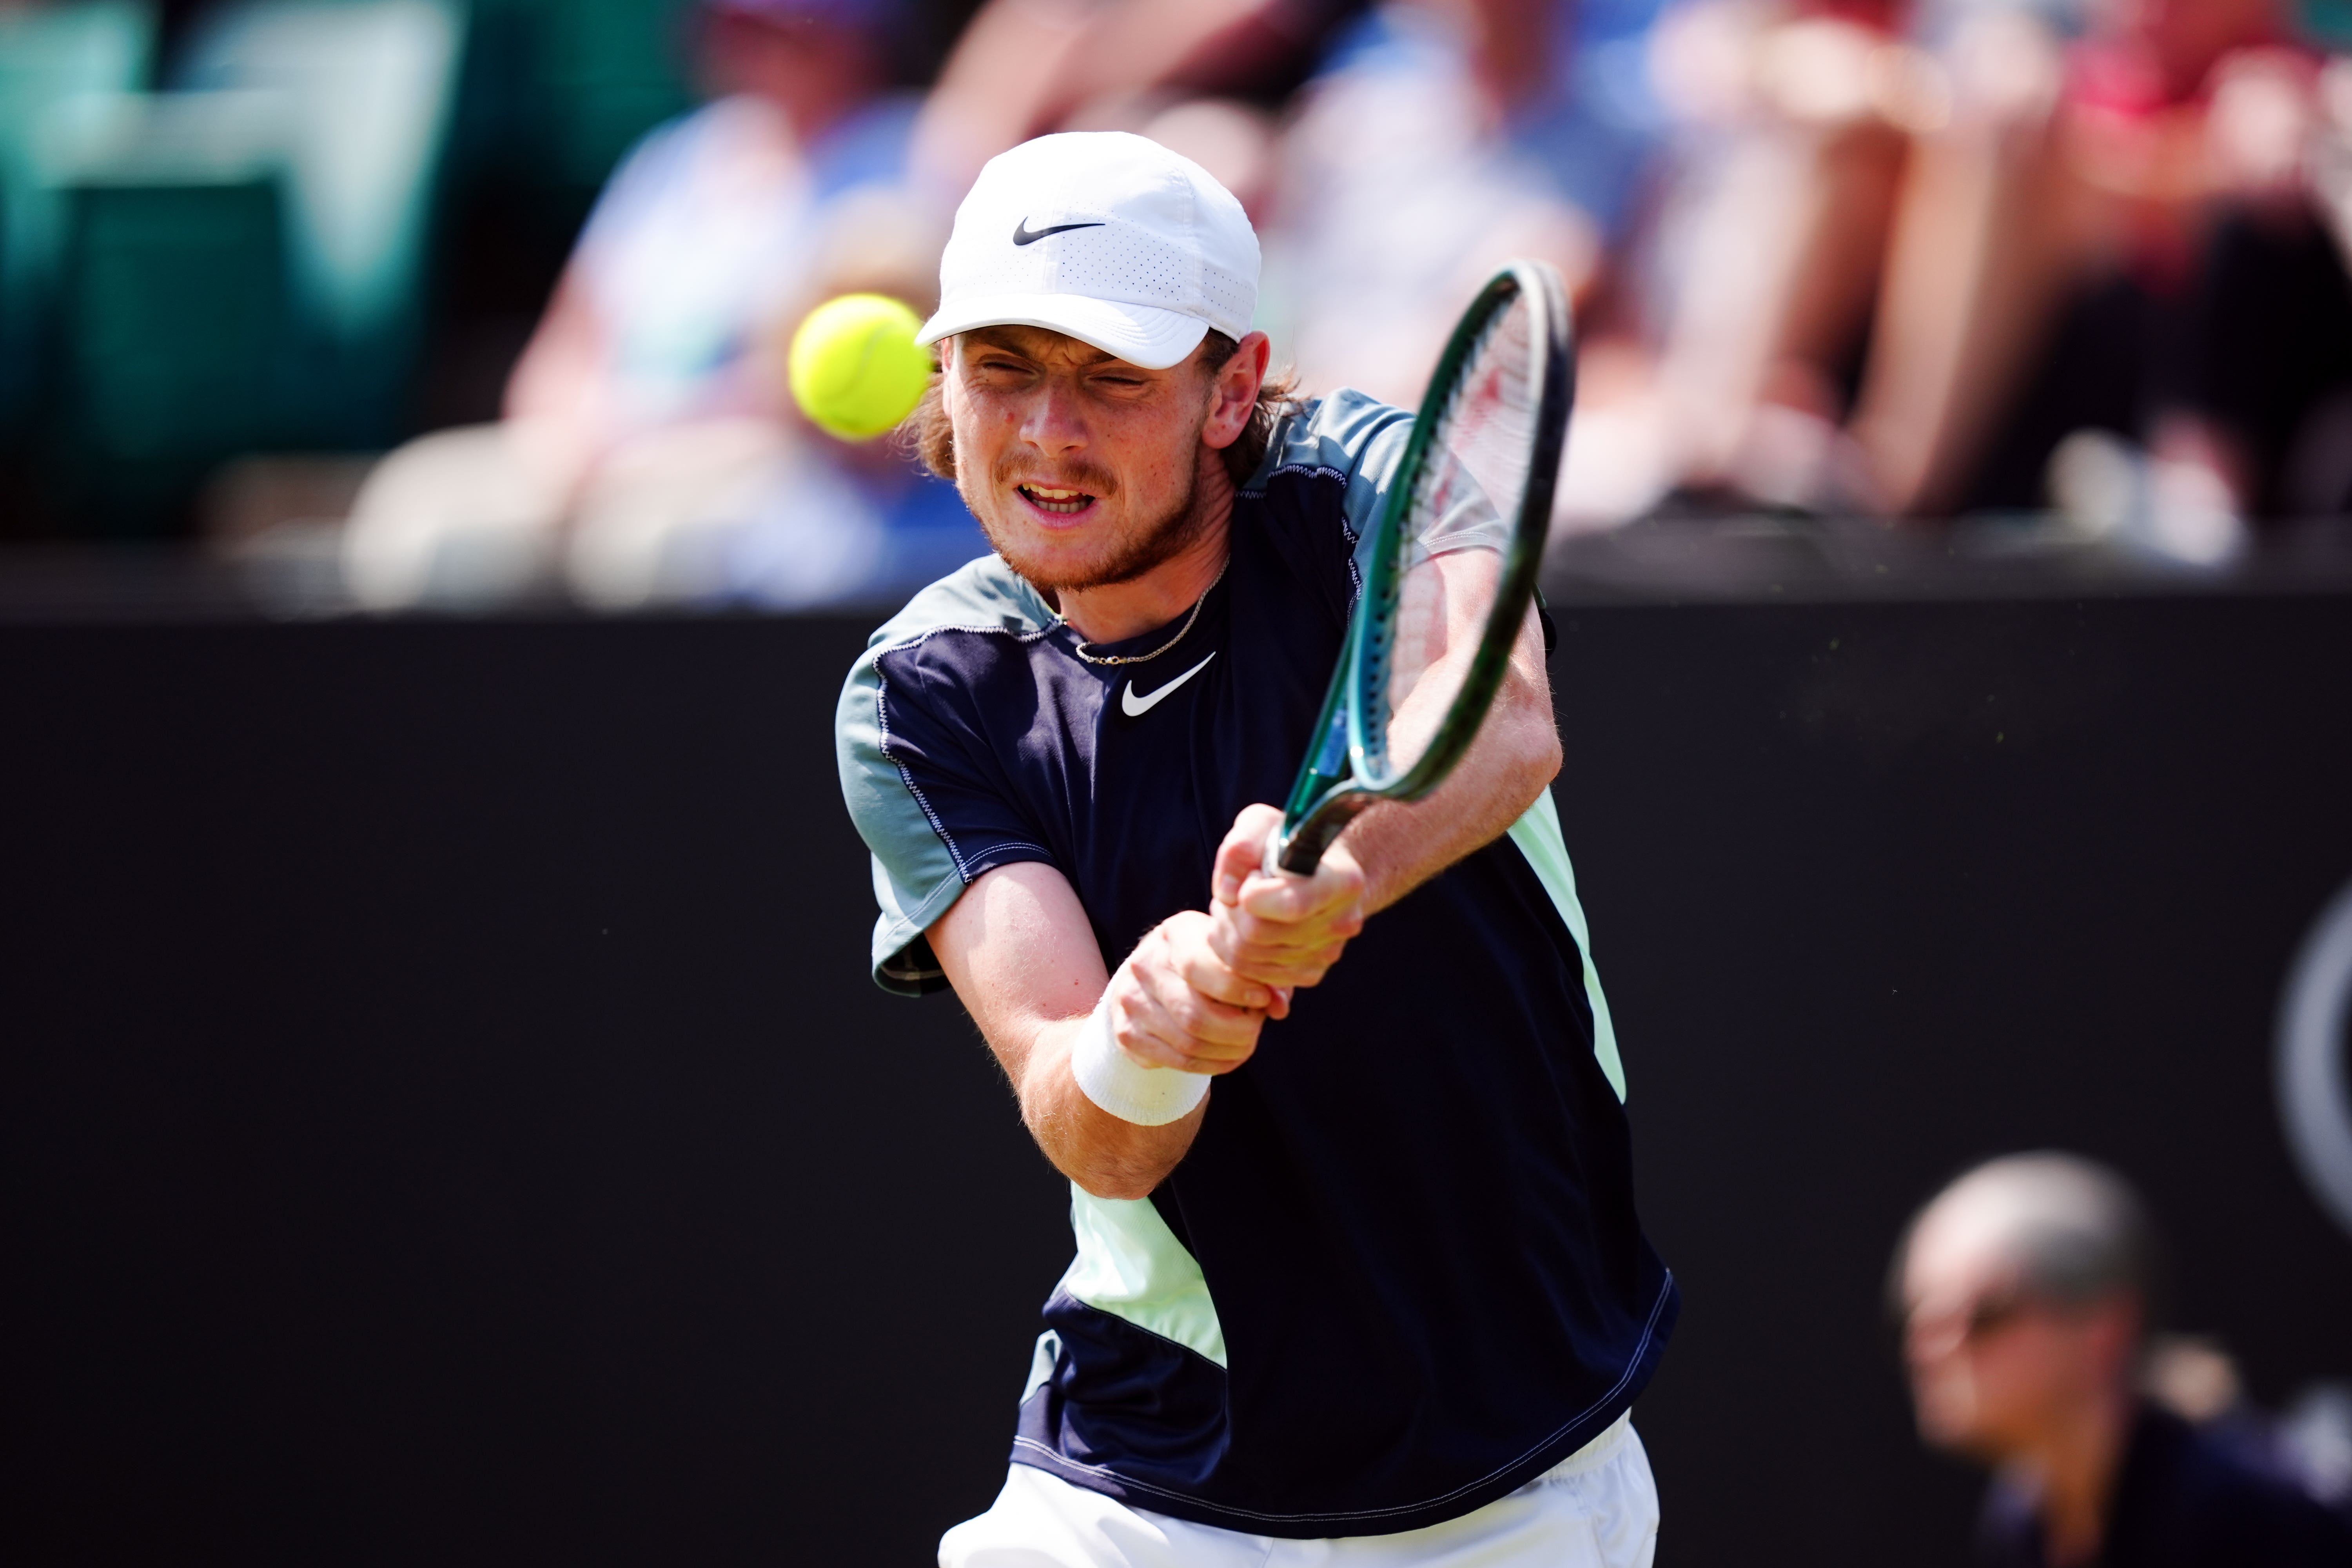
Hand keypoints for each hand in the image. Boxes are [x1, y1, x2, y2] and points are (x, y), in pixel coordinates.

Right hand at [1105, 910, 1275, 1074]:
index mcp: (1175, 934)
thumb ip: (1263, 977)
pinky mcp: (1127, 1034)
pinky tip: (1227, 1057)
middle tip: (1256, 1030)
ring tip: (1246, 1044)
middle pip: (1195, 1014)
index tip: (1264, 1000)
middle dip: (1238, 1031)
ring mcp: (1131, 1001)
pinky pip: (1178, 1060)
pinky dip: (1211, 1065)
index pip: (1199, 967)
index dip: (1237, 989)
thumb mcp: (1235, 958)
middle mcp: (1145, 964)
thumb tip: (1278, 1006)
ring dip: (1228, 1051)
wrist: (1153, 983)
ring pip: (1189, 1042)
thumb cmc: (1210, 965)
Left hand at [1206, 804, 1367, 1014]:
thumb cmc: (1286, 843)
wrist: (1316, 871)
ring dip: (1226, 933)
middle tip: (1230, 895)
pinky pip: (1255, 975)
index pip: (1291, 905)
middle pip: (1258, 935)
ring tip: (1232, 909)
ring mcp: (1329, 952)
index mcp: (1342, 880)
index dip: (1252, 895)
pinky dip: (1237, 954)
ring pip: (1249, 959)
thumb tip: (1227, 892)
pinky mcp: (1312, 973)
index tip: (1248, 879)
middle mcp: (1342, 922)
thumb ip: (1241, 847)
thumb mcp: (1261, 824)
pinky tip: (1242, 929)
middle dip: (1229, 913)